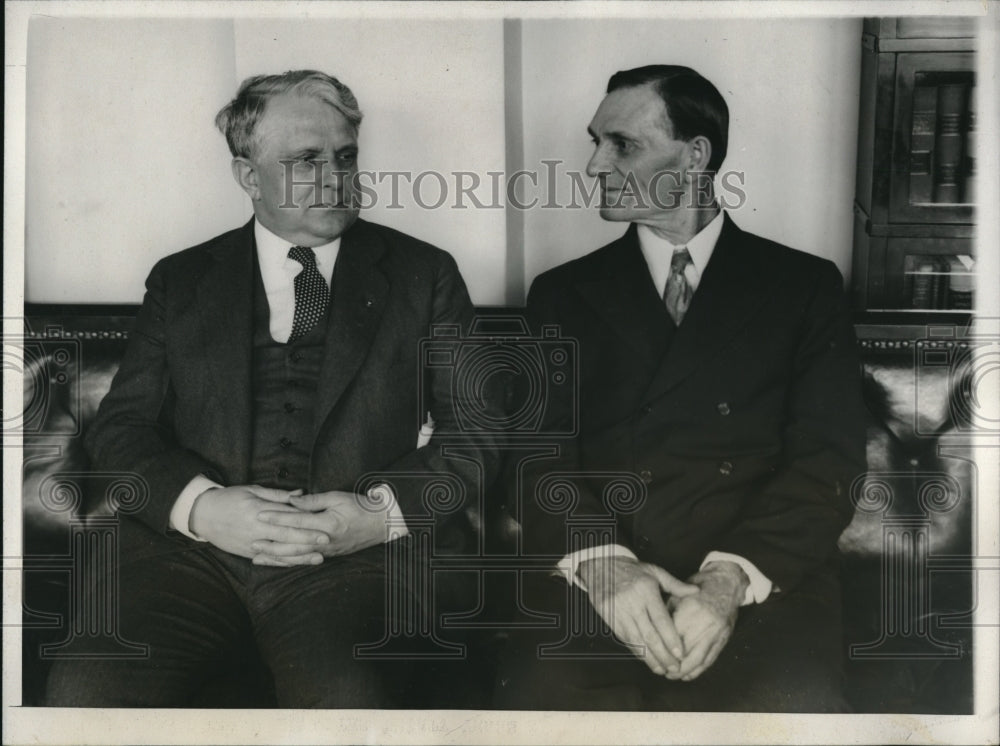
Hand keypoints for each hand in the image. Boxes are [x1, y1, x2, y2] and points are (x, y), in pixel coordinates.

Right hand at [189, 485, 328, 563]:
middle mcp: (256, 529)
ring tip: (319, 558)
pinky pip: (269, 559)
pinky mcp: (248, 553)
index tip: (323, 519)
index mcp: (258, 510)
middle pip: (286, 535)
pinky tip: (298, 564)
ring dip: (300, 556)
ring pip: (280, 551)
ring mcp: (252, 543)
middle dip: (308, 539)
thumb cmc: (229, 498)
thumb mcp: (252, 490)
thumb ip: (277, 495)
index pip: (286, 515)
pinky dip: (284, 563)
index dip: (306, 518)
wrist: (203, 515)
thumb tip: (300, 494)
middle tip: (326, 540)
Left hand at [256, 489, 392, 559]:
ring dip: (276, 557)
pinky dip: (289, 562)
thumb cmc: (361, 507)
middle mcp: (325, 541)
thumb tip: (292, 500)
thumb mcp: (338, 497)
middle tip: (251, 541)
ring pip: (296, 556)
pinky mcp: (328, 554)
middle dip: (270, 543)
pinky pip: (304, 560)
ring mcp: (326, 550)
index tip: (259, 514)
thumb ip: (313, 500)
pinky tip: (278, 562)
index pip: (296, 521)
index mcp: (327, 524)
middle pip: (292, 544)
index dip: (276, 518)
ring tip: (257, 556)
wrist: (381, 524)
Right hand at [577, 556, 697, 675]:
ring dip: (650, 658)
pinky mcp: (609, 617)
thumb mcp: (655, 571)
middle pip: (649, 634)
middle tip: (674, 668)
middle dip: (663, 655)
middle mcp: (632, 602)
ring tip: (662, 669)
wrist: (602, 565)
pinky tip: (646, 659)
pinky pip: (624, 638)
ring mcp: (619, 611)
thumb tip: (696, 591)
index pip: (661, 619)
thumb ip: (675, 585)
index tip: (680, 653)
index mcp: (646, 590)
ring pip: (636, 640)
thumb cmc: (632, 570)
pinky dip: (636, 651)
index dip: (671, 639)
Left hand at [666, 560, 748, 680]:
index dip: (662, 649)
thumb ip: (666, 613)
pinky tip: (688, 674)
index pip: (672, 636)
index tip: (653, 657)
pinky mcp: (724, 639)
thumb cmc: (698, 587)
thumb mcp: (678, 594)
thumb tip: (654, 632)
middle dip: (673, 665)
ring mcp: (716, 633)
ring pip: (698, 660)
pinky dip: (699, 670)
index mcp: (690, 610)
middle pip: (685, 652)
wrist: (725, 584)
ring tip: (673, 675)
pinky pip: (710, 659)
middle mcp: (704, 624)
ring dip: (685, 671)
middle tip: (661, 671)